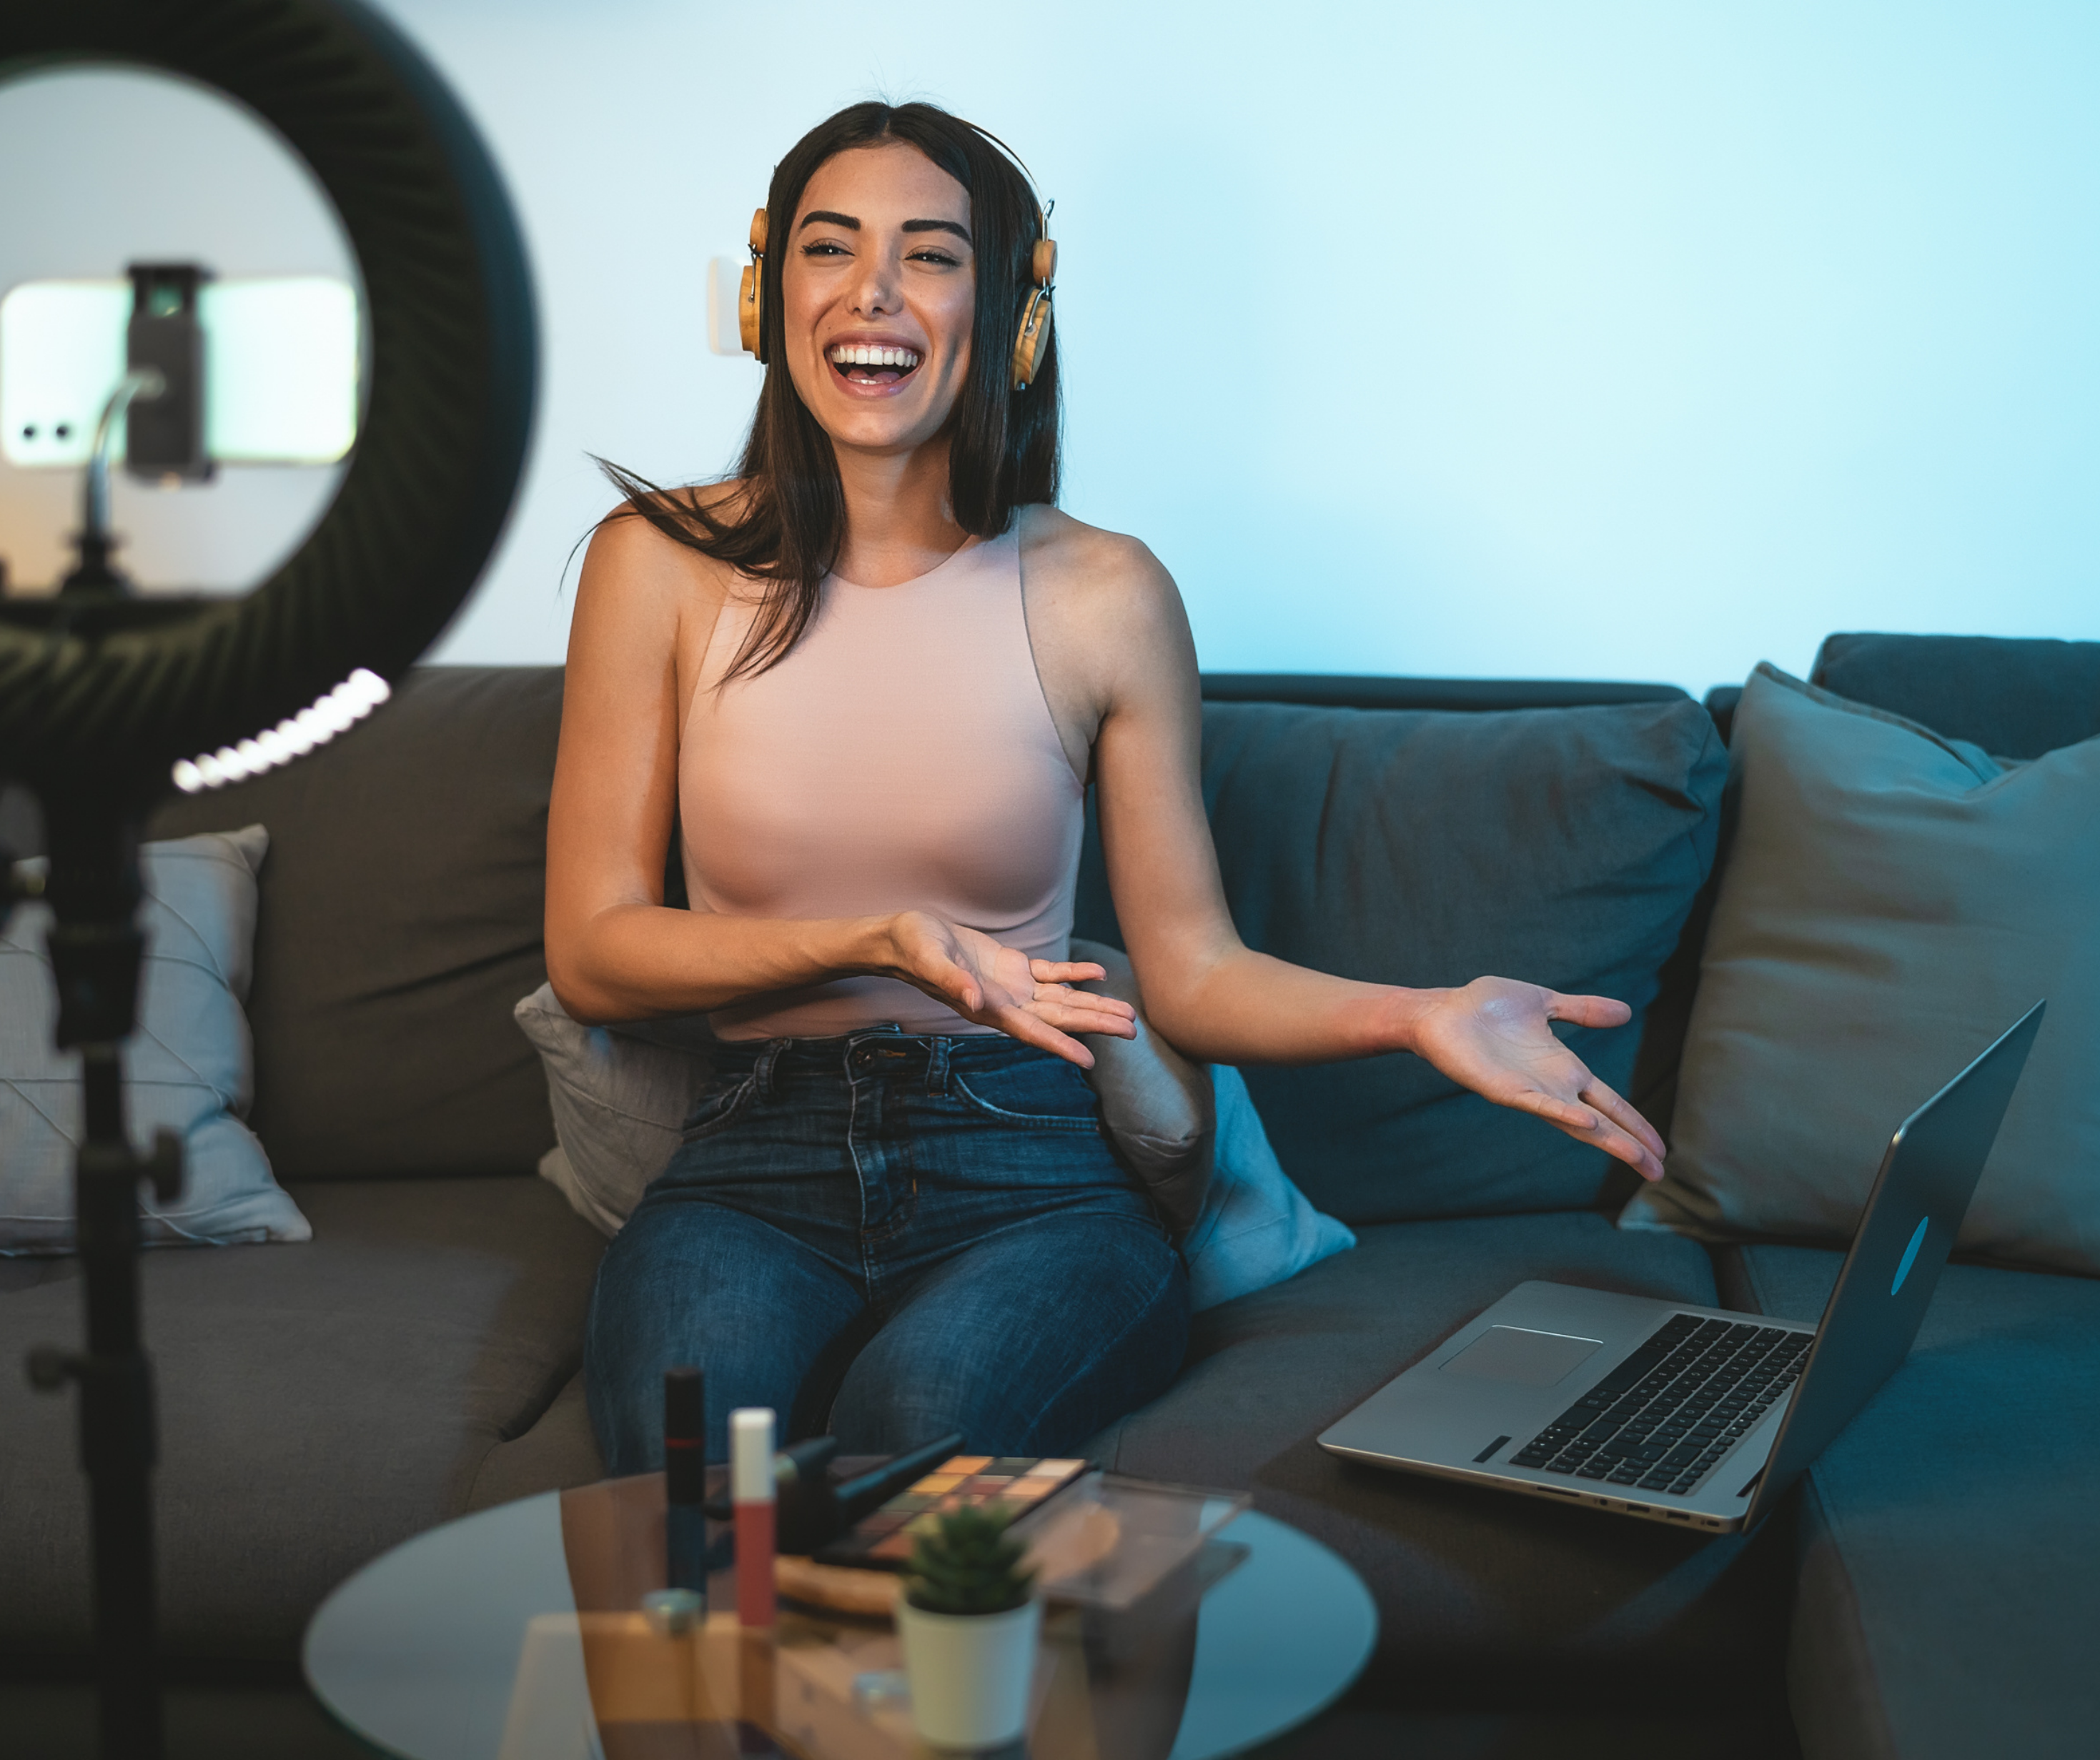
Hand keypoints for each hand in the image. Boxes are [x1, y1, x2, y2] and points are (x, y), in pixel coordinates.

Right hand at [883, 912, 1137, 1066]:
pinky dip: (1074, 975)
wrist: (904, 938)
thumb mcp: (931, 960)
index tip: (1088, 1060)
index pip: (1031, 1031)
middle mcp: (1006, 1004)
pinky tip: (1098, 974)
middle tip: (1132, 1030)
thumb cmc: (913, 949)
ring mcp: (1012, 988)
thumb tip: (974, 1002)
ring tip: (1127, 1012)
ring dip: (1094, 1005)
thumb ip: (952, 982)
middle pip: (1059, 1019)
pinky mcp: (1012, 968)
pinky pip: (1051, 974)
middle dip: (1095, 1024)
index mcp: (988, 1009)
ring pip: (1062, 1000)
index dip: (1060, 1045)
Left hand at [1406, 977, 1665, 1180]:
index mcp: (1564, 1069)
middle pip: (1601, 1122)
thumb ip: (1582, 1010)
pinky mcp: (1504, 1089)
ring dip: (1607, 1139)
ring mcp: (1530, 1091)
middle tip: (1659, 1172)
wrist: (1441, 1011)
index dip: (1635, 1123)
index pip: (1610, 1102)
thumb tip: (1625, 1012)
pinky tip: (1587, 1122)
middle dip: (1630, 1144)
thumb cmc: (1487, 1007)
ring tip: (1637, 1157)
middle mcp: (1552, 1086)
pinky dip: (1563, 1114)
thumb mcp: (1545, 1002)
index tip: (1661, 1148)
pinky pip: (1538, 1105)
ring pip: (1576, 1122)